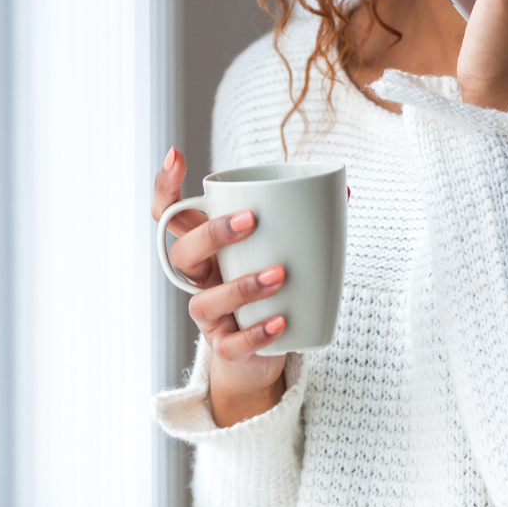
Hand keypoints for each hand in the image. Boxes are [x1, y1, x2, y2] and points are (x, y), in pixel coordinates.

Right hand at [152, 149, 287, 423]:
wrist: (263, 352)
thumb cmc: (269, 288)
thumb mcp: (277, 250)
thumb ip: (300, 221)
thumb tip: (341, 190)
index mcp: (208, 248)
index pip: (171, 214)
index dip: (166, 185)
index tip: (177, 154)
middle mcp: (200, 280)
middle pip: (181, 253)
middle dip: (212, 233)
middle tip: (251, 220)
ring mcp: (209, 317)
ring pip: (203, 302)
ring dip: (241, 286)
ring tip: (279, 275)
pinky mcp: (225, 350)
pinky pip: (231, 345)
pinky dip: (256, 333)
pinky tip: (281, 321)